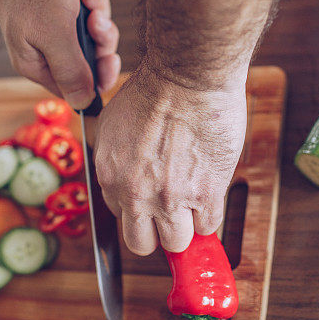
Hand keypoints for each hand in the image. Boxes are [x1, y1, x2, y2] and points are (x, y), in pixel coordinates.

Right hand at [0, 0, 119, 108]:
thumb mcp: (54, 34)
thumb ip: (71, 71)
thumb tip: (83, 104)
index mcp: (37, 63)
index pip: (75, 86)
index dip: (98, 75)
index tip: (110, 58)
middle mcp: (45, 45)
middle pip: (92, 54)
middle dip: (100, 31)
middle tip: (95, 16)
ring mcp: (55, 20)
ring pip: (96, 24)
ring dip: (97, 3)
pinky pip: (92, 0)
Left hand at [94, 63, 246, 253]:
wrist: (190, 76)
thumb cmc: (156, 88)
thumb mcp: (113, 121)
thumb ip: (113, 153)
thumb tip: (120, 169)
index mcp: (109, 174)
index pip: (119, 215)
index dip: (139, 209)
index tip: (151, 201)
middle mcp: (134, 192)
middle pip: (141, 242)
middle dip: (156, 230)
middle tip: (170, 214)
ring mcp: (170, 198)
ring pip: (176, 243)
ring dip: (185, 228)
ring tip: (192, 206)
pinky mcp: (205, 195)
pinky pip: (207, 227)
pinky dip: (209, 215)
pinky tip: (209, 194)